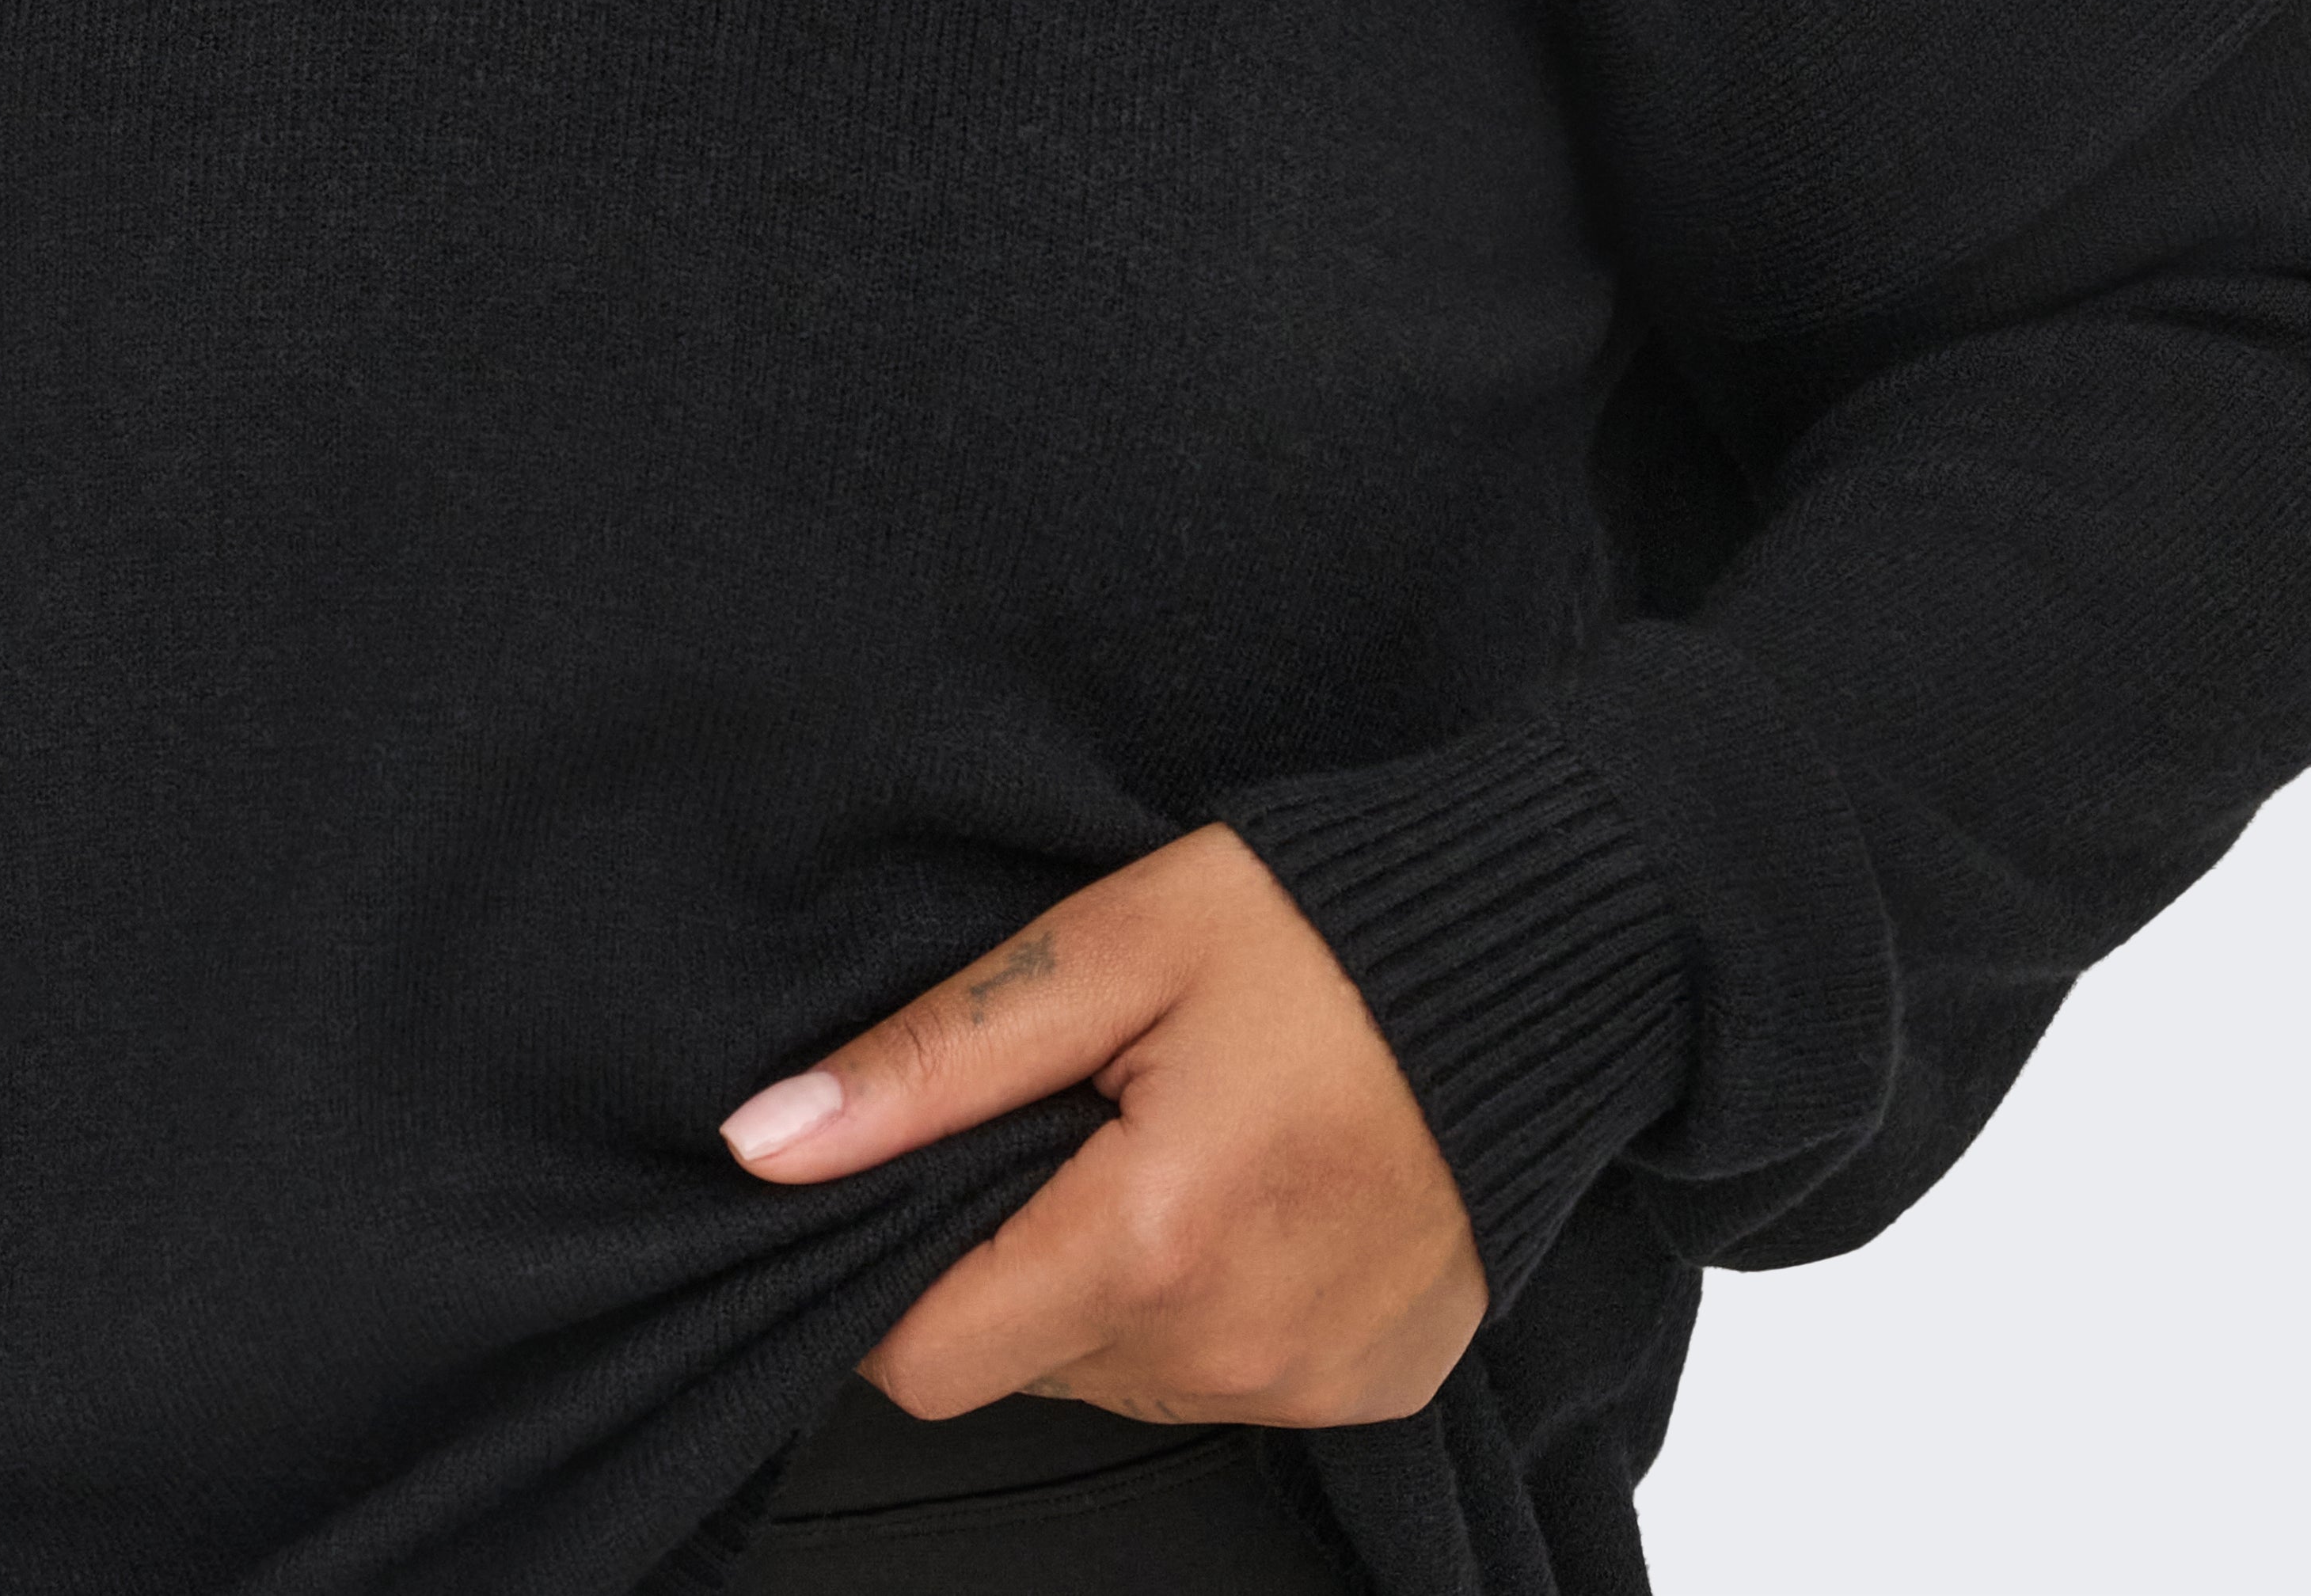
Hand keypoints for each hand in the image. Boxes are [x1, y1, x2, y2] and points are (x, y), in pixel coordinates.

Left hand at [715, 820, 1487, 1428]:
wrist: (1542, 952)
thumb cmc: (1330, 925)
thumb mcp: (1111, 948)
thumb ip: (934, 1059)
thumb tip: (769, 1141)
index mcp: (1155, 1243)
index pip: (925, 1355)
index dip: (887, 1269)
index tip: (919, 1169)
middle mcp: (1234, 1350)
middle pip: (1020, 1361)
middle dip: (1009, 1250)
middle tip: (1079, 1109)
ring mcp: (1311, 1383)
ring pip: (1116, 1373)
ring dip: (1108, 1275)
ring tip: (1173, 1132)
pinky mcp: (1371, 1384)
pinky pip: (1222, 1374)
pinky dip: (1205, 1297)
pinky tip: (1249, 1184)